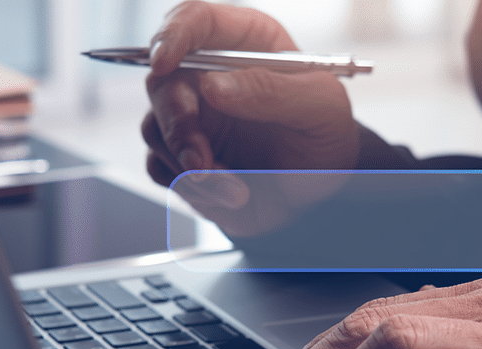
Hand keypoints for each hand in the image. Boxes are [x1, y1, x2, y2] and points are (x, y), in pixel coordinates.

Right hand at [142, 1, 359, 236]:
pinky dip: (193, 187)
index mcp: (245, 42)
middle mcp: (208, 73)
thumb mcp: (321, 108)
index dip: (173, 35)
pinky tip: (233, 195)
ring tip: (241, 191)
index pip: (195, 20)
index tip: (165, 62)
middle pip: (161, 80)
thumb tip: (212, 85)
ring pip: (156, 129)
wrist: (321, 193)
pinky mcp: (183, 154)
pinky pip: (162, 167)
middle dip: (177, 125)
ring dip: (192, 167)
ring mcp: (192, 116)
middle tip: (202, 162)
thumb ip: (272, 91)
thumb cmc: (325, 136)